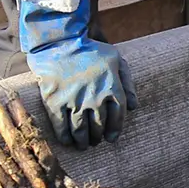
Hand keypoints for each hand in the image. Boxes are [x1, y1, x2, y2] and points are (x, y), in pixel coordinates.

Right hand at [18, 1, 135, 146]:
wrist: (60, 42)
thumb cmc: (91, 50)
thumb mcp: (116, 60)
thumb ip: (128, 83)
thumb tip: (133, 107)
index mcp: (112, 88)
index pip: (118, 117)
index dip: (115, 130)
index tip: (111, 138)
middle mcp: (95, 98)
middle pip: (99, 126)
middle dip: (98, 137)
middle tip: (95, 141)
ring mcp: (74, 101)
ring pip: (81, 130)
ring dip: (83, 141)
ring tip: (83, 145)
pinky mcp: (55, 102)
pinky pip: (61, 126)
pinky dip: (65, 137)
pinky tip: (67, 141)